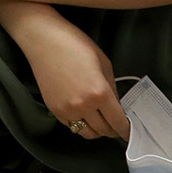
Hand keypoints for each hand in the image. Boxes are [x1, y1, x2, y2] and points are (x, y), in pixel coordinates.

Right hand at [14, 12, 129, 139]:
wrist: (43, 39)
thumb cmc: (73, 43)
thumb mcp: (103, 62)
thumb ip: (112, 87)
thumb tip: (116, 105)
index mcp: (99, 92)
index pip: (118, 122)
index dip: (126, 129)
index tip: (128, 131)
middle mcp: (83, 105)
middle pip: (104, 131)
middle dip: (113, 130)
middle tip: (116, 125)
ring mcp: (66, 109)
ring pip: (87, 133)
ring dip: (97, 131)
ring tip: (100, 121)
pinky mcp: (54, 109)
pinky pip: (71, 126)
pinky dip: (80, 124)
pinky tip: (83, 113)